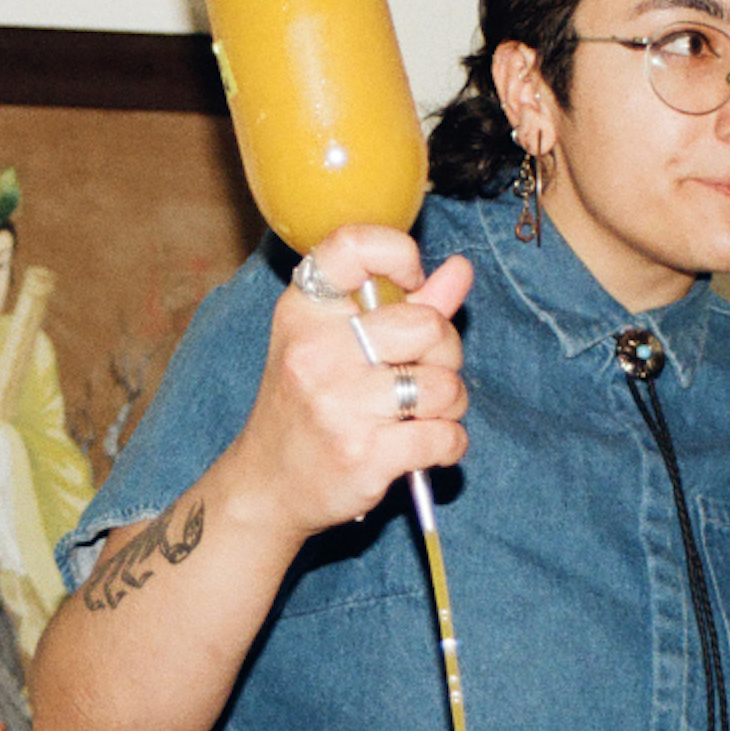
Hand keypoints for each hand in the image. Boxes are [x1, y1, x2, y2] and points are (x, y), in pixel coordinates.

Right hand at [222, 224, 476, 539]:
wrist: (268, 485)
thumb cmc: (309, 404)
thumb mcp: (338, 343)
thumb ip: (406, 303)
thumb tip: (462, 268)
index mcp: (304, 310)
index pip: (354, 245)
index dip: (401, 256)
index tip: (412, 285)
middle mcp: (315, 351)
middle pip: (427, 323)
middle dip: (444, 350)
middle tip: (422, 370)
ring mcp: (338, 404)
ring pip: (444, 384)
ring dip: (450, 402)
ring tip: (423, 412)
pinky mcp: (364, 455)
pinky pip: (445, 436)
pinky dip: (450, 443)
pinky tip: (427, 445)